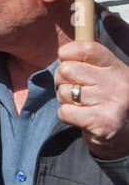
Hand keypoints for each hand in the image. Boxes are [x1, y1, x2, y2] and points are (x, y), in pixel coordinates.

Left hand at [56, 40, 128, 159]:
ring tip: (81, 106)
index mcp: (117, 68)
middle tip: (74, 91)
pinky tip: (81, 118)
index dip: (67, 53)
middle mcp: (117, 82)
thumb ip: (88, 63)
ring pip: (64, 92)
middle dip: (62, 81)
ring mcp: (112, 102)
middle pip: (66, 69)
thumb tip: (62, 53)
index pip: (86, 48)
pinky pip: (65, 112)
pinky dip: (67, 116)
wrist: (125, 137)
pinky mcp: (104, 122)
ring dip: (65, 101)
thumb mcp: (105, 77)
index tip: (67, 64)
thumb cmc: (107, 101)